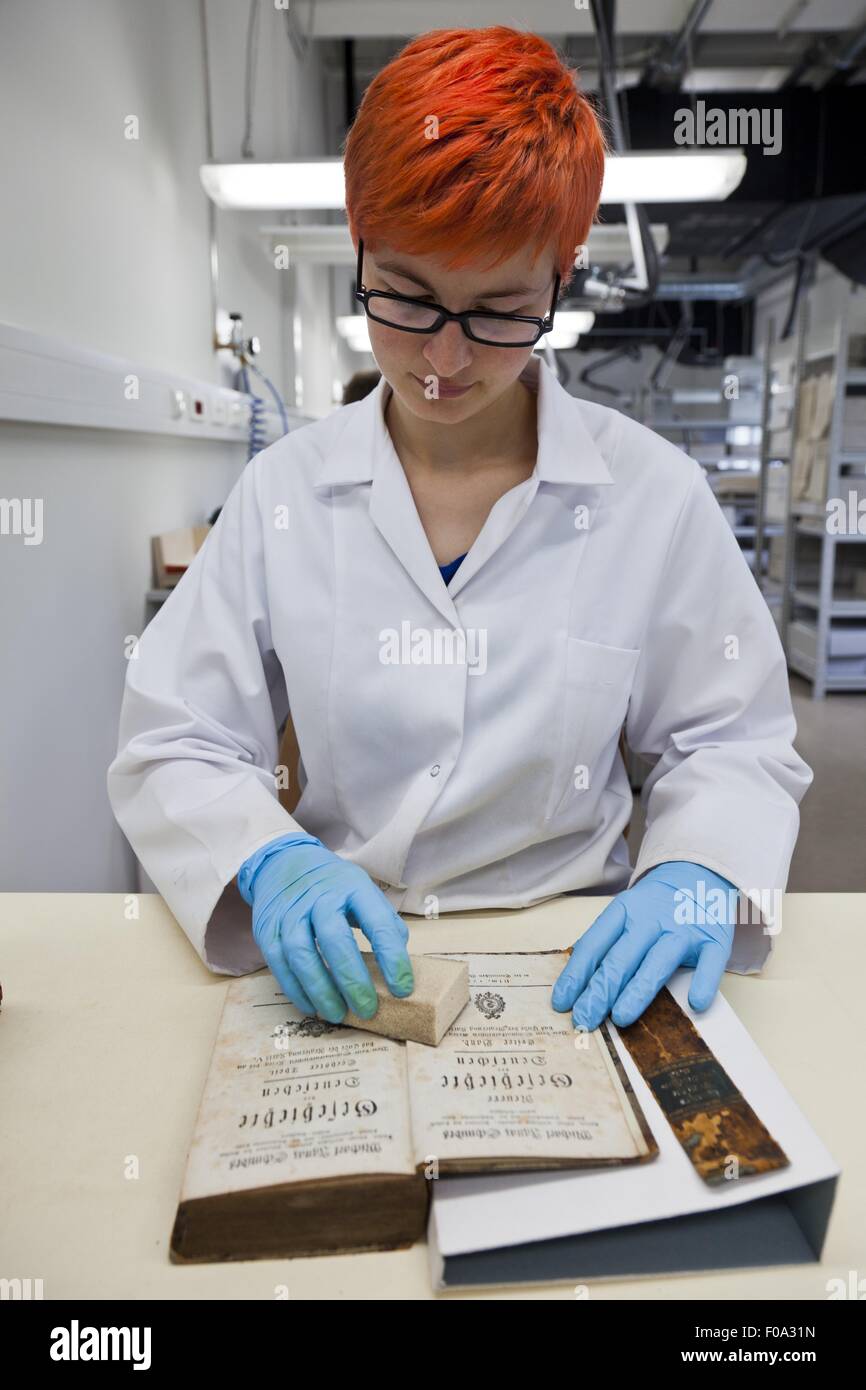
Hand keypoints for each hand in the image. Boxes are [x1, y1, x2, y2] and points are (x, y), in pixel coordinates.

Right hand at [238, 833, 413, 1022]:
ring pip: (302, 954)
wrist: (284, 863)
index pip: (378, 923)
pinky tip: (312, 1007)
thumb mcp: (364, 891)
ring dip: (321, 989)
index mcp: (353, 886)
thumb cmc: (333, 885)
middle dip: (352, 979)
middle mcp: (319, 897)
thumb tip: (399, 964)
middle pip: (335, 939)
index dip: (392, 958)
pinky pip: (279, 964)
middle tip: (368, 1009)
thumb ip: (384, 923)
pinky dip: (296, 990)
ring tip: (338, 1014)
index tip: (403, 988)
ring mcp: (290, 912)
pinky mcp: (269, 929)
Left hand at [552, 861, 736, 1029]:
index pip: (594, 944)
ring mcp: (684, 929)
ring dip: (638, 990)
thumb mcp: (626, 912)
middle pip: (621, 957)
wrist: (700, 871)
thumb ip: (607, 942)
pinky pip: (710, 963)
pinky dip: (703, 982)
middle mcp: (651, 919)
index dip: (576, 974)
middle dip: (600, 991)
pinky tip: (694, 1003)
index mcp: (624, 911)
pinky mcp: (714, 940)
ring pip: (658, 961)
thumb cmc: (655, 905)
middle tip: (585, 1019)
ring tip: (621, 1017)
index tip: (562, 1003)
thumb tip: (577, 986)